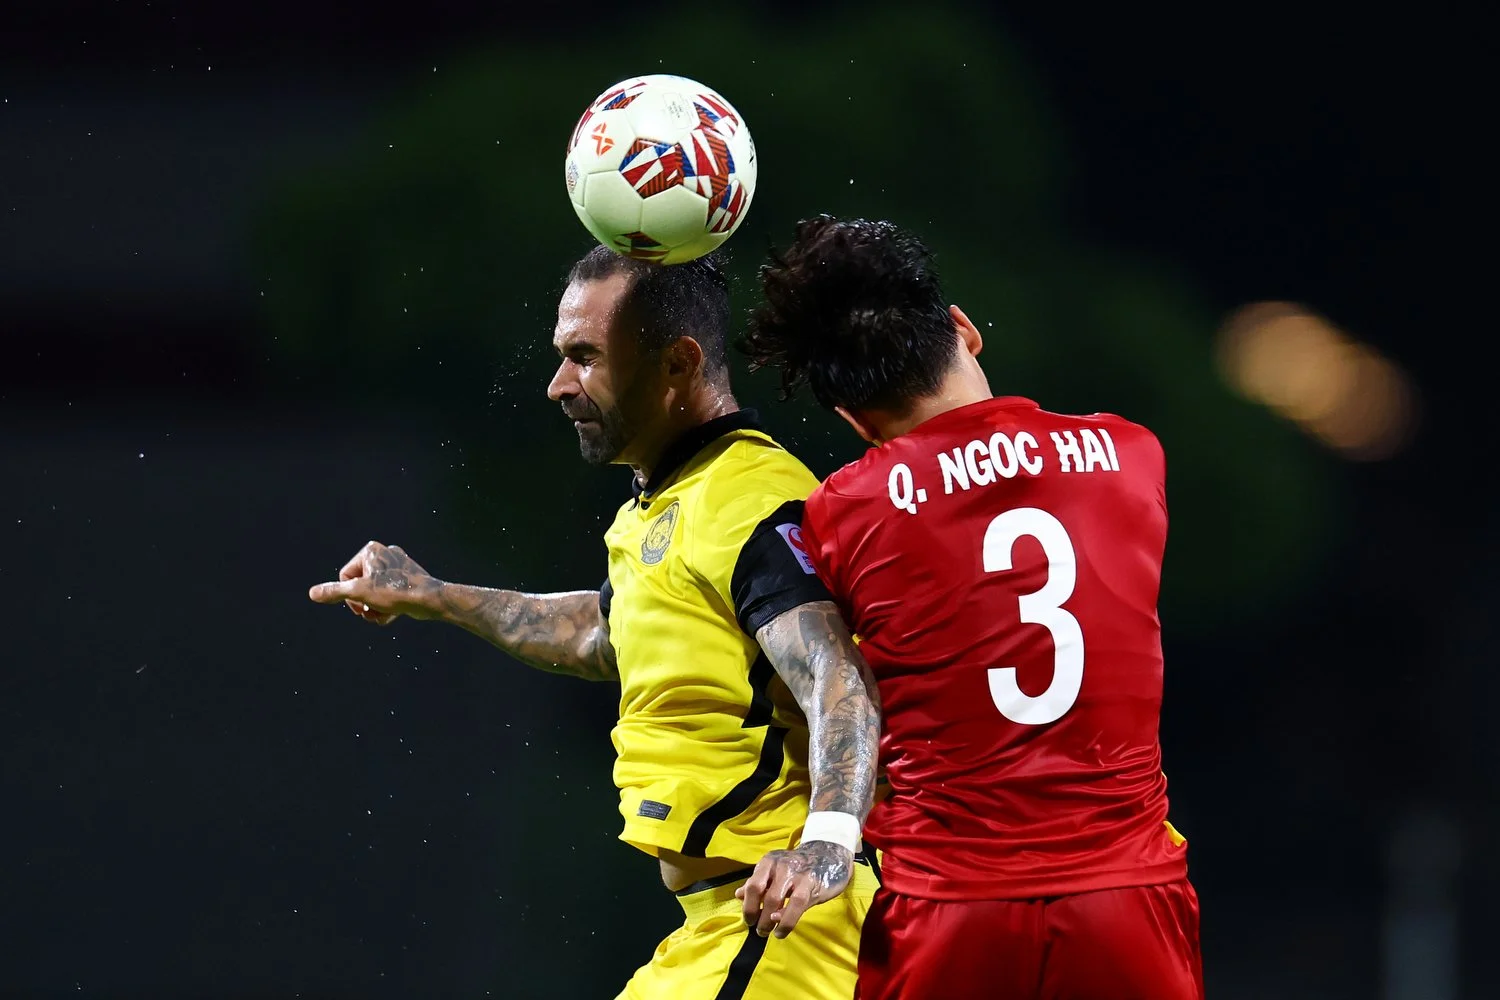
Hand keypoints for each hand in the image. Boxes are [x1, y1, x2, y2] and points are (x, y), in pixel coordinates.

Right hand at [308, 541, 441, 624]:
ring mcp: (397, 566)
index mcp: (370, 551)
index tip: (360, 605)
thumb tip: (313, 593)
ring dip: (375, 608)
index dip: (349, 596)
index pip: (345, 577)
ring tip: (382, 615)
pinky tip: (393, 615)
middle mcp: (384, 554)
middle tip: (370, 613)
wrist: (430, 599)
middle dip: (363, 604)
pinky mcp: (407, 579)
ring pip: (374, 593)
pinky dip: (387, 608)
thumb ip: (335, 592)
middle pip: (360, 586)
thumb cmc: (395, 591)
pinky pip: (388, 595)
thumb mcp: (360, 593)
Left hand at [734, 840, 853, 938]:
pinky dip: (785, 922)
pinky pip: (795, 907)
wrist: (829, 857)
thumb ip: (758, 883)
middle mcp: (781, 865)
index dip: (748, 906)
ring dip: (769, 922)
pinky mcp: (811, 884)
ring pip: (777, 901)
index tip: (749, 920)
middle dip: (758, 917)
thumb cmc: (798, 868)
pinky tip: (781, 931)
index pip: (753, 885)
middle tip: (759, 930)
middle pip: (764, 895)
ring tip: (769, 932)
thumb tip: (738, 895)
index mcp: (769, 862)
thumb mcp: (775, 871)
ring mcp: (797, 874)